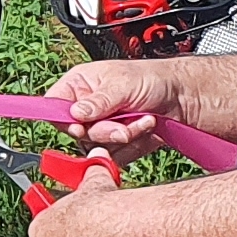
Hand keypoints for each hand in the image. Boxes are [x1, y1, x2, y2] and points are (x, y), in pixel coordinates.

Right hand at [49, 56, 182, 169]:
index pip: (54, 106)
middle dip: (104, 131)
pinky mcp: (114, 145)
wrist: (182, 96)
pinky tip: (144, 128)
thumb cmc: (152, 79)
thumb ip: (99, 101)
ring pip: (96, 146)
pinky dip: (132, 146)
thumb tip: (75, 113)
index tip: (78, 127)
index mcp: (79, 85)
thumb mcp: (123, 84)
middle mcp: (86, 108)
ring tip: (142, 120)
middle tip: (123, 124)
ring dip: (123, 137)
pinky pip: (113, 157)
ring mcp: (100, 127)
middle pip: (77, 132)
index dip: (63, 120)